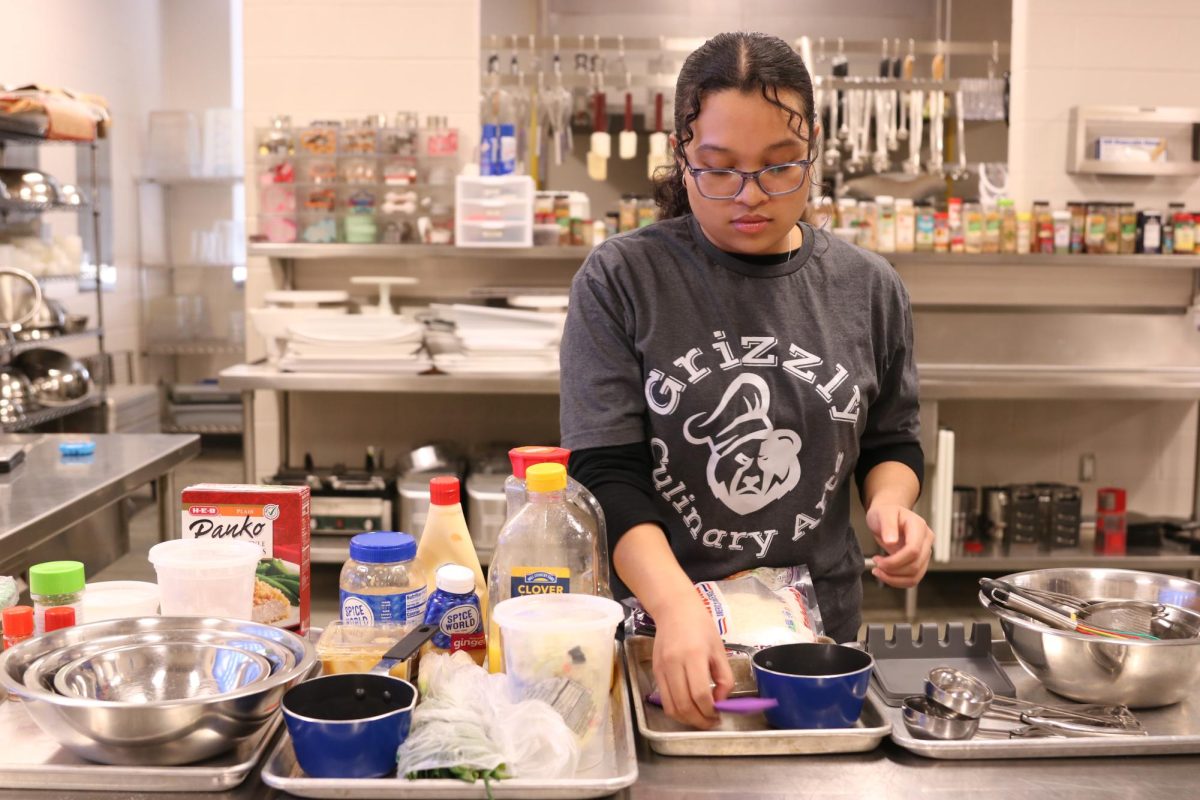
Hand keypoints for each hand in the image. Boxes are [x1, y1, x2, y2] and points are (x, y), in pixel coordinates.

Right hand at [650, 592, 734, 729]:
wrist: (675, 610)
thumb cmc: (701, 627)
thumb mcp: (719, 650)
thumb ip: (724, 678)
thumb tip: (720, 701)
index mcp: (693, 655)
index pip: (700, 693)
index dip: (709, 710)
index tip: (718, 715)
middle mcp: (674, 664)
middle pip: (684, 704)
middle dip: (699, 720)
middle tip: (711, 723)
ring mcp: (661, 669)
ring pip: (671, 706)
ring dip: (686, 719)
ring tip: (700, 719)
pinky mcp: (655, 671)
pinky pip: (664, 699)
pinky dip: (676, 710)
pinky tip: (688, 708)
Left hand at [867, 503, 933, 587]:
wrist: (887, 516)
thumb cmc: (885, 513)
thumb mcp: (882, 514)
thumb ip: (887, 526)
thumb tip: (891, 542)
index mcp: (919, 527)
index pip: (913, 550)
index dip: (895, 560)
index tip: (877, 560)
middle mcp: (926, 540)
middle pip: (915, 565)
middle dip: (893, 570)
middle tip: (875, 565)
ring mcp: (925, 552)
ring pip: (915, 576)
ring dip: (894, 579)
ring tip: (878, 571)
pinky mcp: (920, 562)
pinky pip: (913, 578)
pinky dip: (898, 581)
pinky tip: (885, 574)